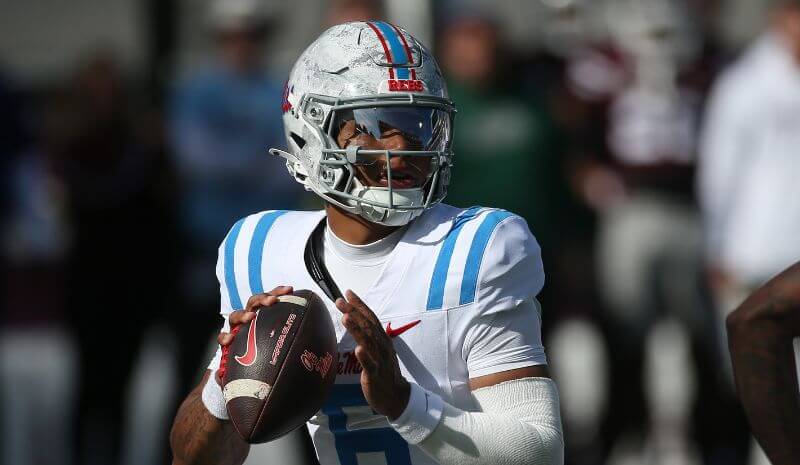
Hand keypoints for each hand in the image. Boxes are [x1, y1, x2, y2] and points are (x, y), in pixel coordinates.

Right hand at [215, 285, 293, 384]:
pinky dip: (224, 337)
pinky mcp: (227, 347)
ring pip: (235, 316)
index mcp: (264, 317)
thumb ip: (302, 347)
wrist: (251, 381)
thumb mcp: (288, 351)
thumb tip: (330, 354)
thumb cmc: (272, 361)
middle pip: (253, 303)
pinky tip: (230, 340)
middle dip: (262, 298)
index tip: (290, 289)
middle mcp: (249, 322)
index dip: (278, 291)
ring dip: (243, 314)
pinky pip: (222, 339)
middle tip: (272, 301)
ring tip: (251, 317)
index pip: (270, 299)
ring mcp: (236, 332)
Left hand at [336, 290, 409, 419]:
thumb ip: (369, 336)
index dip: (359, 305)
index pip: (370, 317)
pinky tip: (358, 350)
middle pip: (368, 325)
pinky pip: (370, 365)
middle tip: (340, 301)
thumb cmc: (384, 371)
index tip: (347, 293)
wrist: (396, 396)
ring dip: (357, 329)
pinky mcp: (376, 375)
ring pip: (368, 342)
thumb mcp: (378, 350)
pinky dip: (365, 357)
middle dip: (354, 312)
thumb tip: (356, 320)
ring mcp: (380, 360)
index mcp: (382, 339)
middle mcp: (382, 346)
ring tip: (346, 317)